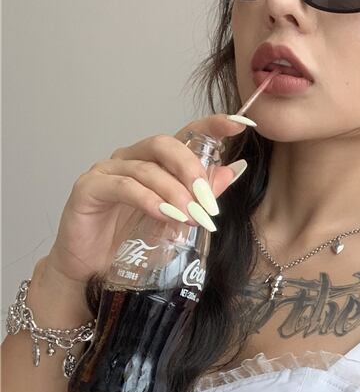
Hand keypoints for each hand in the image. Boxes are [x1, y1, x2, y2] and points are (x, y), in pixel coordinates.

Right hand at [46, 113, 249, 285]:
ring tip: (190, 217)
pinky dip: (147, 199)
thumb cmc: (132, 242)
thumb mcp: (176, 219)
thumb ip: (201, 195)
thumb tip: (232, 171)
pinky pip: (122, 186)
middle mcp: (131, 159)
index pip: (185, 135)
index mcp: (156, 162)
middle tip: (207, 200)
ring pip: (146, 168)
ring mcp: (108, 171)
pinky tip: (164, 214)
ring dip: (174, 192)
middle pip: (164, 145)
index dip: (211, 125)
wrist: (91, 268)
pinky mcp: (90, 188)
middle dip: (191, 169)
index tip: (238, 123)